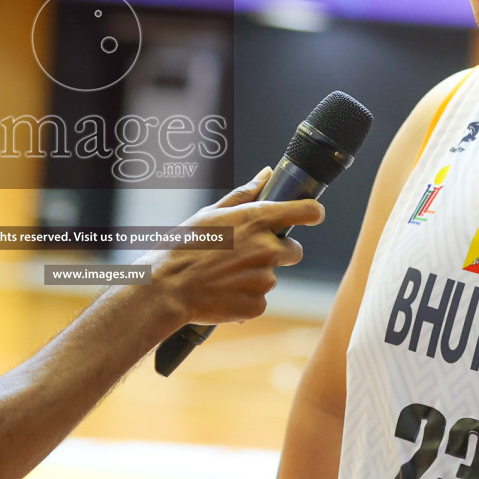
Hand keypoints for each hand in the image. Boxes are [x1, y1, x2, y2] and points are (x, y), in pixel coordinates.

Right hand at [143, 167, 324, 327]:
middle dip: (277, 252)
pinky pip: (259, 299)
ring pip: (271, 276)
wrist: (166, 289)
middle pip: (294, 250)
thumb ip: (245, 194)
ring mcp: (263, 279)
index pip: (307, 211)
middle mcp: (266, 249)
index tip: (312, 215)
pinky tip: (222, 291)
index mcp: (256, 220)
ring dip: (254, 276)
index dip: (313, 213)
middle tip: (244, 254)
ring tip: (223, 274)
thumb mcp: (211, 213)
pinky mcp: (257, 304)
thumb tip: (267, 173)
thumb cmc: (184, 246)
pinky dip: (245, 297)